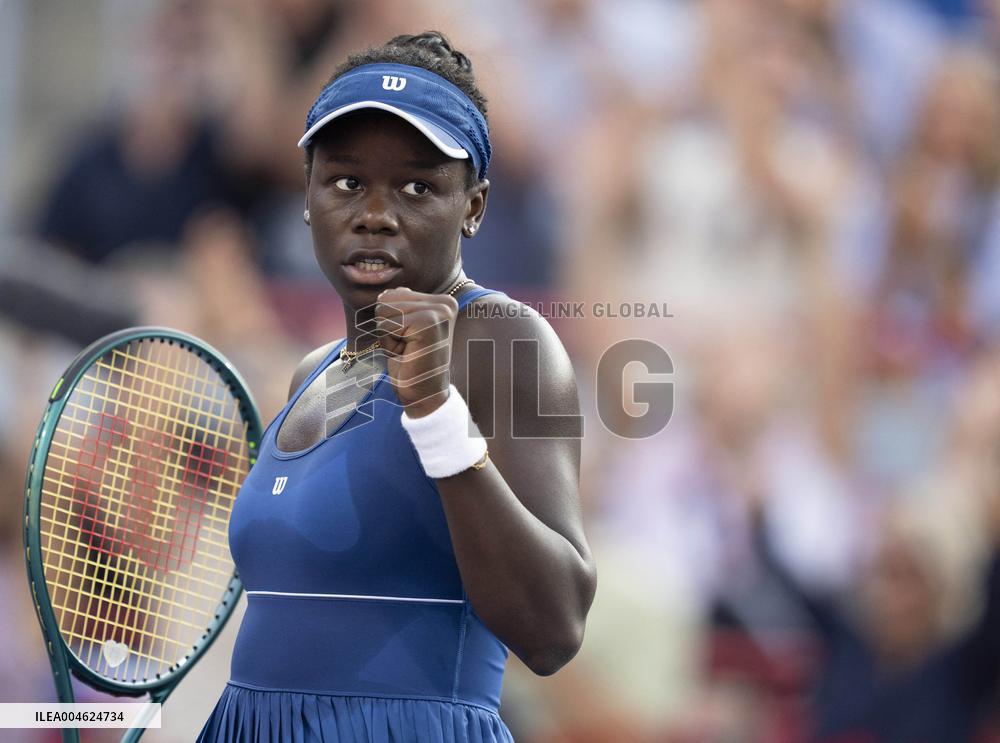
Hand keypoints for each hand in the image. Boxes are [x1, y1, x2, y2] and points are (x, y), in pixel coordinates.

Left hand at [375, 287, 458, 416]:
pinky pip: (386, 324)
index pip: (392, 294)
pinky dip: (389, 342)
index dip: (390, 321)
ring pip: (384, 309)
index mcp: (442, 300)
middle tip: (407, 346)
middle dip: (387, 326)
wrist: (423, 395)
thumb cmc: (410, 363)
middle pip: (387, 299)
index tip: (409, 340)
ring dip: (388, 335)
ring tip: (407, 349)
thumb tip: (385, 292)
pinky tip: (407, 354)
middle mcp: (445, 302)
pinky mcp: (428, 322)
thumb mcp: (403, 327)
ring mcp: (439, 311)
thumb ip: (399, 305)